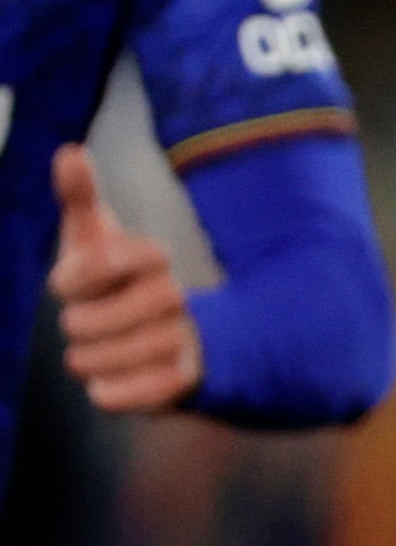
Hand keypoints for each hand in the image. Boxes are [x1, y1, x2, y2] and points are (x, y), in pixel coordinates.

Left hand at [49, 144, 200, 416]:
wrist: (164, 337)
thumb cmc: (113, 282)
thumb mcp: (94, 238)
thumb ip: (80, 198)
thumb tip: (70, 151)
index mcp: (152, 259)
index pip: (109, 260)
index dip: (76, 276)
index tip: (62, 286)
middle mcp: (175, 298)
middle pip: (103, 316)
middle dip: (81, 324)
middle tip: (78, 325)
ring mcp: (182, 341)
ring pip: (113, 357)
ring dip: (89, 360)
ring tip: (88, 356)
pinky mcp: (183, 382)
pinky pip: (133, 394)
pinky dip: (112, 392)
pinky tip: (106, 384)